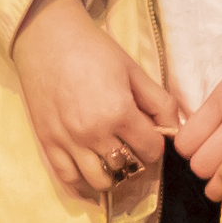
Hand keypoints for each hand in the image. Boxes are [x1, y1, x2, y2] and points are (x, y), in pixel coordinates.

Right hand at [10, 0, 178, 198]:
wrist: (47, 39)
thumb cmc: (94, 50)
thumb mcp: (134, 70)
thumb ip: (159, 102)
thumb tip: (174, 129)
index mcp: (118, 113)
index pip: (151, 150)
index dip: (155, 144)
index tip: (148, 134)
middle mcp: (93, 134)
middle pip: (128, 169)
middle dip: (136, 160)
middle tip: (132, 145)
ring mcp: (68, 142)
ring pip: (101, 182)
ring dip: (113, 175)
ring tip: (113, 158)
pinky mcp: (48, 144)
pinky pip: (69, 180)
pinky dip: (84, 184)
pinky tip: (91, 173)